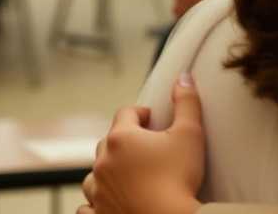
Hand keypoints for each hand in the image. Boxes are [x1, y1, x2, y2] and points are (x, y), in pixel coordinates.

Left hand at [80, 77, 204, 213]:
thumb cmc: (179, 178)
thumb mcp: (190, 133)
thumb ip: (186, 102)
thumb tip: (184, 77)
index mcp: (122, 138)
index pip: (126, 113)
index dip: (141, 113)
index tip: (153, 119)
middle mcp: (103, 162)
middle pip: (107, 142)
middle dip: (124, 141)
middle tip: (145, 147)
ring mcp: (97, 191)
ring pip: (94, 175)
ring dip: (106, 171)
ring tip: (125, 175)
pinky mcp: (98, 213)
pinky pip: (86, 206)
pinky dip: (95, 202)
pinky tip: (106, 200)